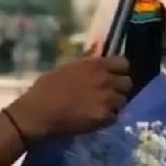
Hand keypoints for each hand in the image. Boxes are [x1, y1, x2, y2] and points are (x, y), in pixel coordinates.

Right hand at [6, 56, 131, 141]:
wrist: (38, 113)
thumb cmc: (46, 88)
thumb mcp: (66, 67)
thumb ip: (87, 59)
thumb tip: (98, 46)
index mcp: (96, 65)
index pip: (124, 63)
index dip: (119, 70)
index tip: (113, 75)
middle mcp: (106, 80)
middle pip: (127, 83)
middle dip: (119, 88)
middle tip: (108, 93)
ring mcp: (107, 99)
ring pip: (123, 101)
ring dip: (114, 104)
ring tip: (101, 107)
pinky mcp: (104, 117)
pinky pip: (115, 117)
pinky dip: (108, 118)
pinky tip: (96, 118)